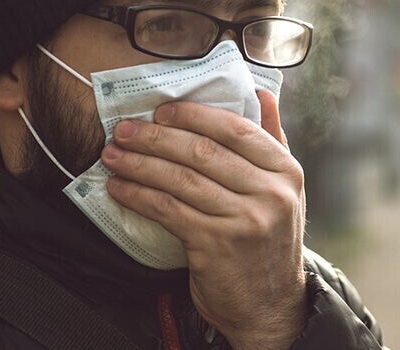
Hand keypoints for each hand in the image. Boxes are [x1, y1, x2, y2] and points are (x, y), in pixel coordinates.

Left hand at [102, 90, 306, 348]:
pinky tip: (119, 188)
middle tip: (124, 129)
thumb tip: (263, 93)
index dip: (195, 116)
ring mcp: (244, 220)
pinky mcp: (215, 246)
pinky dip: (139, 196)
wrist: (270, 306)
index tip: (162, 110)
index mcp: (287, 171)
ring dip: (139, 164)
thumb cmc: (269, 241)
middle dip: (156, 137)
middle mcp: (270, 193)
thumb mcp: (284, 191)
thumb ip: (273, 141)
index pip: (236, 130)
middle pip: (203, 152)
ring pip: (181, 179)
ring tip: (113, 155)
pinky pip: (168, 210)